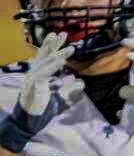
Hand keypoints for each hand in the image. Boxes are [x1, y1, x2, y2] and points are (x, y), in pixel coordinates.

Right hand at [0, 32, 73, 152]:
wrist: (30, 122)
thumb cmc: (43, 110)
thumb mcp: (61, 101)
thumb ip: (70, 92)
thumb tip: (81, 82)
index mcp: (41, 75)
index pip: (48, 58)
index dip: (56, 48)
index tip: (65, 39)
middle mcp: (35, 73)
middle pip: (45, 55)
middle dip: (55, 44)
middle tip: (64, 33)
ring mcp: (33, 78)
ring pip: (45, 63)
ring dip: (58, 54)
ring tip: (69, 48)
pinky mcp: (32, 85)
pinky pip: (43, 73)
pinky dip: (52, 67)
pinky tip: (61, 62)